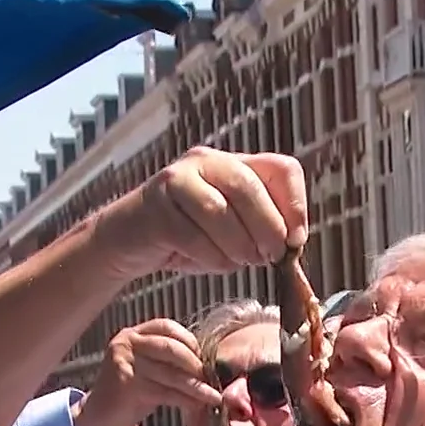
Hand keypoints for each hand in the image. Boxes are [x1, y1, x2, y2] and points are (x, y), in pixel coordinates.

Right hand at [73, 320, 223, 425]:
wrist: (96, 418)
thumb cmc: (126, 394)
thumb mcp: (145, 368)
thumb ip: (166, 360)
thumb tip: (205, 364)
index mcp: (132, 335)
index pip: (166, 327)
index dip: (189, 340)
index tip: (205, 357)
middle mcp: (126, 344)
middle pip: (171, 348)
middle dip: (196, 364)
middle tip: (211, 379)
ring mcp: (125, 363)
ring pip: (171, 374)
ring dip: (197, 386)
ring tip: (214, 397)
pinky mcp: (127, 386)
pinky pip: (166, 392)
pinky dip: (186, 399)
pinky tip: (197, 406)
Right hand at [91, 148, 308, 282]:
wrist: (129, 241)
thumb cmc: (189, 238)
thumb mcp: (234, 231)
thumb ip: (263, 229)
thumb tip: (293, 244)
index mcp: (235, 163)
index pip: (281, 168)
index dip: (295, 205)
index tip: (295, 241)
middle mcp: (207, 161)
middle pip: (249, 187)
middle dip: (267, 228)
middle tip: (272, 257)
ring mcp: (177, 180)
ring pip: (219, 211)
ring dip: (239, 245)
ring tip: (242, 261)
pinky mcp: (156, 207)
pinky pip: (192, 235)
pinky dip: (210, 257)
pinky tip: (213, 263)